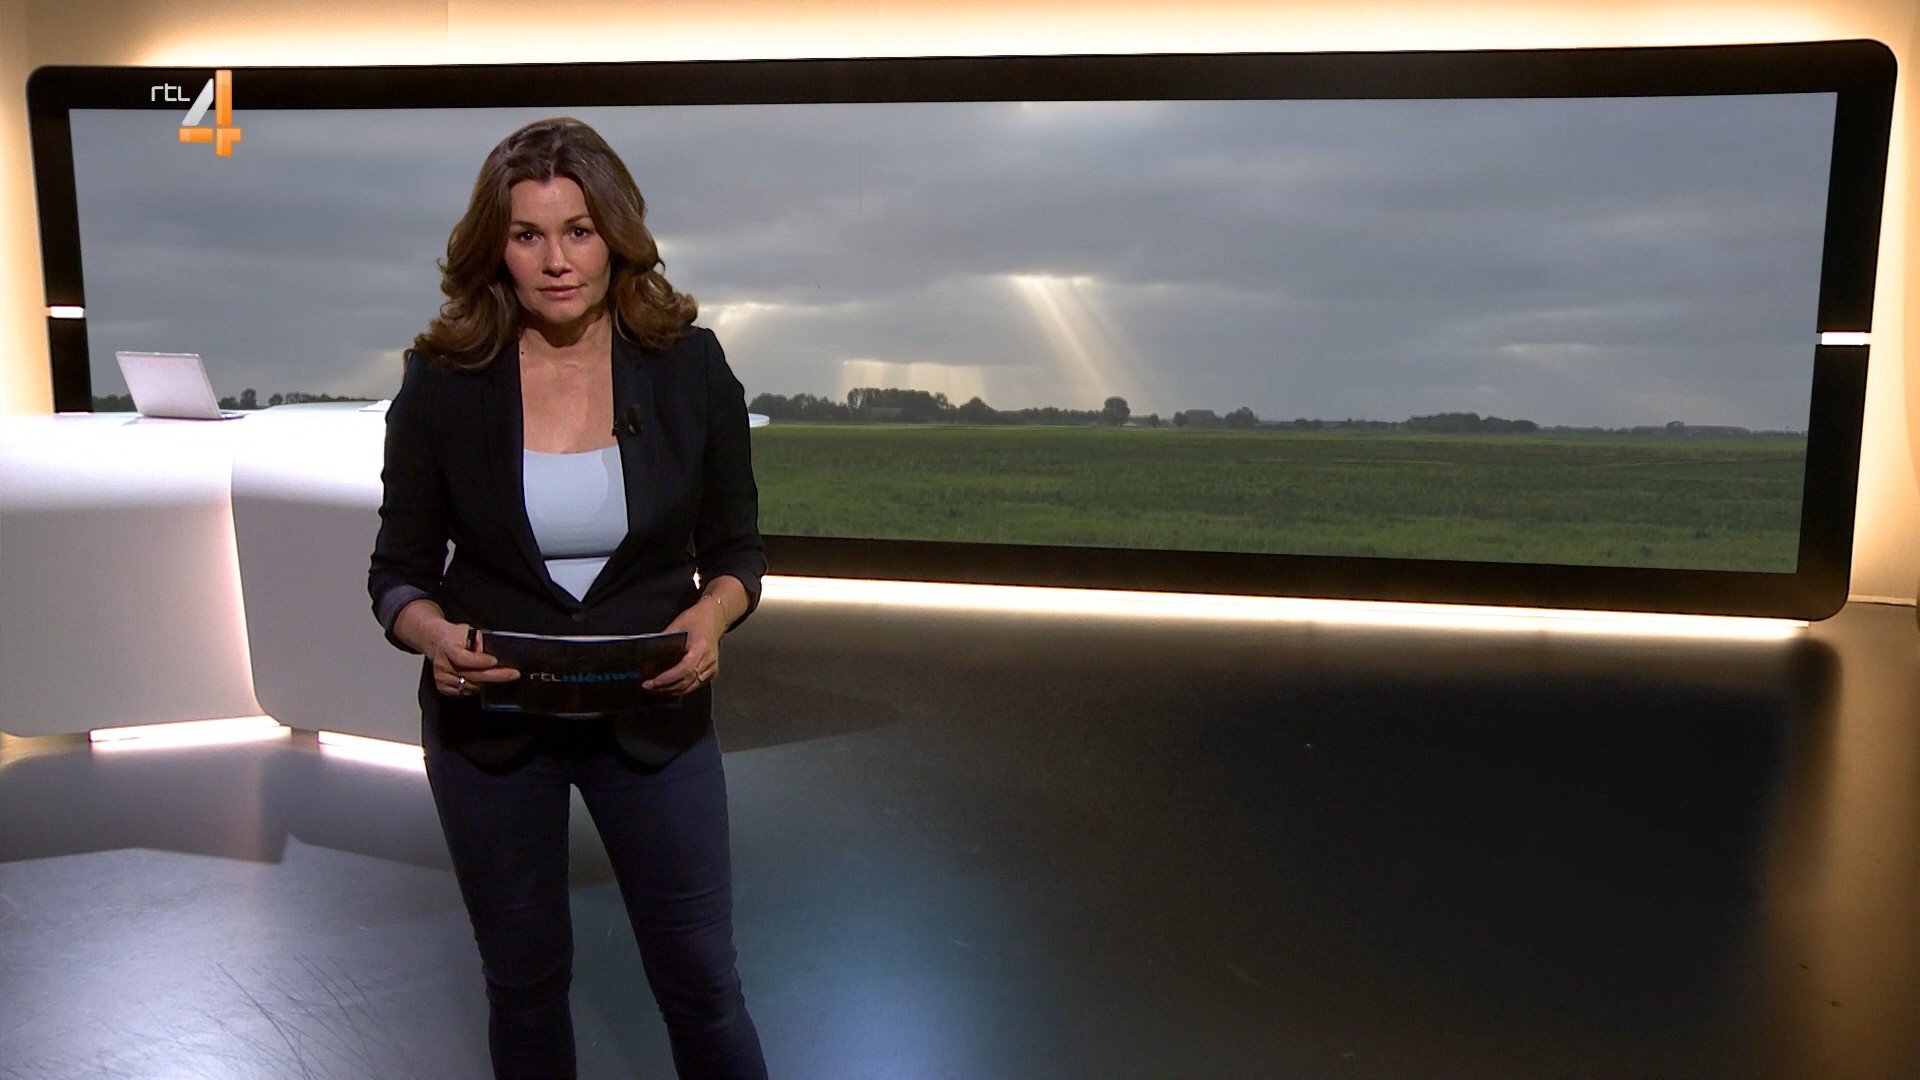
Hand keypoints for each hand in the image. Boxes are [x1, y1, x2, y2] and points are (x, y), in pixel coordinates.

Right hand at [394, 599, 519, 698]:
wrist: (437, 641)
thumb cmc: (456, 636)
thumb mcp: (469, 630)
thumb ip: (480, 641)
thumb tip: (495, 654)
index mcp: (448, 647)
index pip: (464, 658)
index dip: (480, 661)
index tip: (495, 661)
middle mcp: (442, 664)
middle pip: (472, 675)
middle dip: (496, 676)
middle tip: (513, 674)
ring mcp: (441, 677)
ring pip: (471, 686)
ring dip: (486, 682)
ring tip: (495, 674)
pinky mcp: (442, 687)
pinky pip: (464, 692)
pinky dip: (475, 688)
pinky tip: (480, 679)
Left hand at [643, 593, 729, 695]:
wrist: (714, 618)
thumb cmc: (696, 619)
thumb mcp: (677, 625)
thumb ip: (664, 641)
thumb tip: (648, 656)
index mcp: (701, 646)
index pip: (685, 668)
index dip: (669, 677)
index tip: (654, 681)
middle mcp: (708, 659)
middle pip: (687, 681)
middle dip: (666, 686)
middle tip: (649, 686)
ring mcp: (711, 667)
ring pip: (691, 686)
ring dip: (672, 690)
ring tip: (656, 688)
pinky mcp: (711, 671)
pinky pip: (695, 685)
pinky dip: (682, 688)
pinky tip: (670, 686)